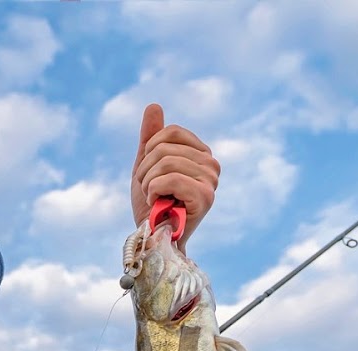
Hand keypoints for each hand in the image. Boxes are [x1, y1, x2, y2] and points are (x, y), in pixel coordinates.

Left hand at [130, 103, 220, 248]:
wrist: (151, 238)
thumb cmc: (151, 205)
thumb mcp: (146, 166)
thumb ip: (151, 138)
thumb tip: (154, 105)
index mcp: (201, 154)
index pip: (170, 131)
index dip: (150, 151)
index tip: (149, 174)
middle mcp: (211, 164)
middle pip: (165, 146)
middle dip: (146, 170)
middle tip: (150, 191)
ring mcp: (211, 180)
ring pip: (165, 162)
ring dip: (148, 182)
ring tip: (153, 198)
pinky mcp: (206, 196)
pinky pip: (170, 178)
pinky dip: (153, 191)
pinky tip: (157, 204)